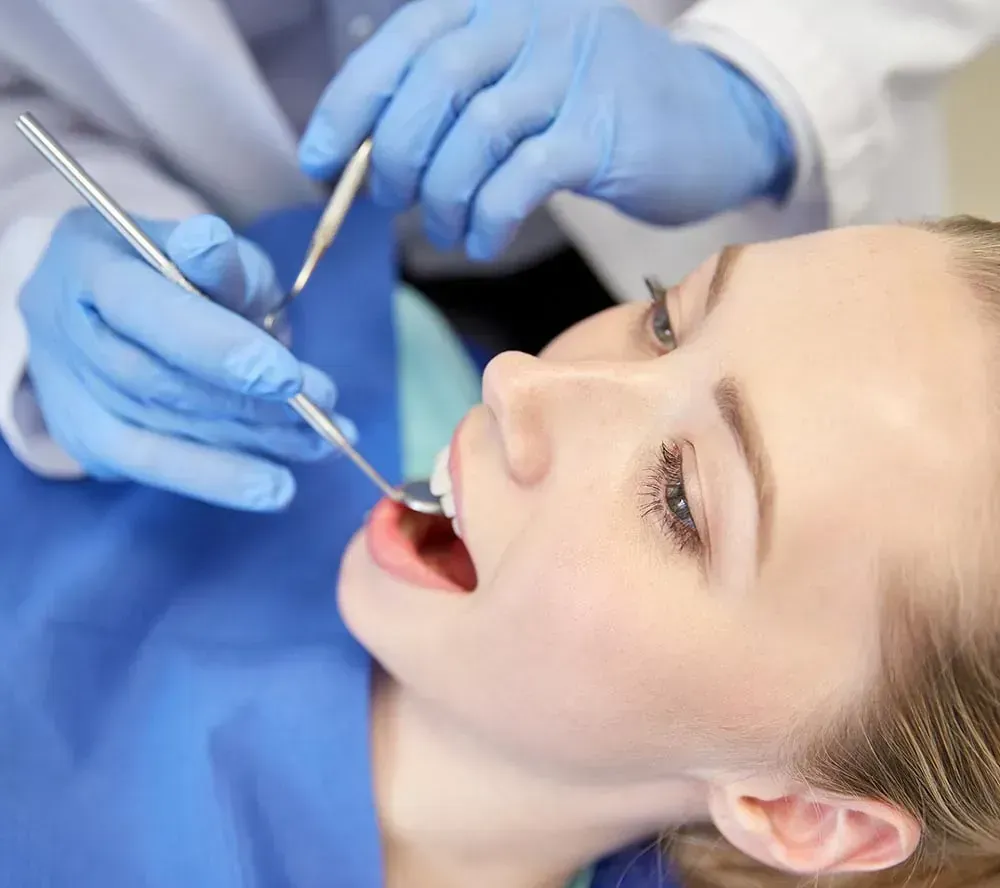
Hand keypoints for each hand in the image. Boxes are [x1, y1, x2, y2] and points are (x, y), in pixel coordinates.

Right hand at [19, 210, 354, 510]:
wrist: (111, 309)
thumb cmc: (173, 270)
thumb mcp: (203, 249)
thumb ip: (217, 259)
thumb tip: (211, 242)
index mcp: (86, 259)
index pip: (141, 306)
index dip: (215, 345)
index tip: (288, 376)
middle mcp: (60, 325)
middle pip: (156, 378)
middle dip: (251, 400)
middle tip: (324, 408)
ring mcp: (66, 388)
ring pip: (163, 426)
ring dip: (253, 440)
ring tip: (323, 441)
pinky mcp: (86, 438)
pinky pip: (156, 466)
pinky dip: (222, 479)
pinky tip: (276, 487)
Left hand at [299, 0, 794, 259]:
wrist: (716, 119)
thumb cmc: (602, 110)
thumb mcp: (525, 82)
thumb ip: (455, 104)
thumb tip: (374, 160)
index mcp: (502, 4)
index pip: (404, 43)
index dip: (350, 105)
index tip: (318, 161)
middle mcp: (534, 22)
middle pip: (433, 85)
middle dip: (396, 157)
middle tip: (393, 201)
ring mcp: (573, 73)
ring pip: (474, 135)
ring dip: (442, 199)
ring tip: (446, 231)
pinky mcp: (604, 132)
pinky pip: (520, 179)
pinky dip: (487, 219)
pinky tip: (483, 241)